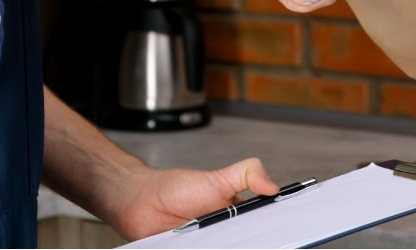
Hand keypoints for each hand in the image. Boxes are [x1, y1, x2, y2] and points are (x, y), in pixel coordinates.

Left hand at [110, 157, 279, 240]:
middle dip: (245, 244)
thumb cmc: (177, 189)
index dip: (268, 235)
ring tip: (213, 241)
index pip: (260, 232)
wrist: (140, 201)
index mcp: (237, 218)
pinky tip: (198, 249)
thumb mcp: (217, 178)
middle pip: (244, 246)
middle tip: (233, 238)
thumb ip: (246, 174)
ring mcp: (207, 248)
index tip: (275, 237)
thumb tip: (273, 187)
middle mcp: (225, 237)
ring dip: (224, 248)